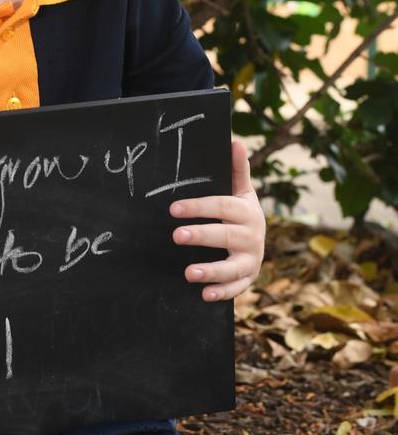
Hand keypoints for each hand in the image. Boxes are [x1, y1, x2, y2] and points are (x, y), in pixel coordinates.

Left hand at [170, 140, 264, 301]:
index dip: (199, 207)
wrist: (259, 241)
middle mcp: (252, 236)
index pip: (222, 206)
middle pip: (226, 236)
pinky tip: (205, 294)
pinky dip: (222, 292)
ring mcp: (251, 260)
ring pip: (233, 267)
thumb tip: (234, 141)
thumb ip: (237, 169)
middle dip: (202, 236)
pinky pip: (237, 288)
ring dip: (212, 271)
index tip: (174, 209)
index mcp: (247, 212)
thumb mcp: (241, 191)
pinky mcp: (248, 278)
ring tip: (189, 273)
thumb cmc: (241, 212)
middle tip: (176, 236)